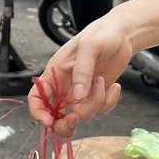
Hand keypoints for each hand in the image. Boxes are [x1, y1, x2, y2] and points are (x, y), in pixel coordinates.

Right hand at [26, 16, 130, 136]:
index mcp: (55, 73)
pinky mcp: (97, 95)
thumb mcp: (89, 46)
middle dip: (65, 123)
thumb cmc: (101, 34)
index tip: (48, 121)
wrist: (122, 34)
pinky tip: (114, 86)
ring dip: (95, 103)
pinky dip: (109, 102)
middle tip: (76, 117)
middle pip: (56, 116)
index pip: (37, 97)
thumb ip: (82, 71)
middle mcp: (66, 86)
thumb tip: (78, 96)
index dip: (38, 112)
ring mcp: (82, 93)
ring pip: (82, 115)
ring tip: (101, 81)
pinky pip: (100, 110)